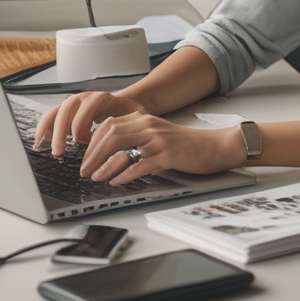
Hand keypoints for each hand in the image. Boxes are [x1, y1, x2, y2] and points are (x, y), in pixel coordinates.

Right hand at [33, 92, 149, 156]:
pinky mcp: (69, 112)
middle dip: (60, 130)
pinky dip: (45, 127)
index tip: (81, 140)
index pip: (89, 104)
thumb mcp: (135, 120)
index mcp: (103, 98)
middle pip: (68, 107)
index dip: (83, 121)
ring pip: (57, 110)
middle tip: (58, 151)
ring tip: (42, 146)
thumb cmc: (131, 116)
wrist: (128, 107)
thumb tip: (122, 148)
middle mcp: (86, 98)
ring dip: (49, 129)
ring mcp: (75, 103)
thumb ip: (128, 130)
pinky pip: (52, 116)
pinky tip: (40, 141)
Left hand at [79, 112, 246, 185]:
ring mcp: (158, 139)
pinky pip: (141, 163)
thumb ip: (134, 138)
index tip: (85, 158)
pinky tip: (117, 182)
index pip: (108, 125)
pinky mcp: (168, 155)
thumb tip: (108, 153)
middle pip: (110, 134)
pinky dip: (126, 173)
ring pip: (122, 147)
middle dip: (93, 153)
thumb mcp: (156, 135)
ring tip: (95, 177)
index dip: (92, 143)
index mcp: (143, 119)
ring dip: (105, 164)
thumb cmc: (184, 146)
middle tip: (85, 170)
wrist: (214, 146)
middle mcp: (148, 125)